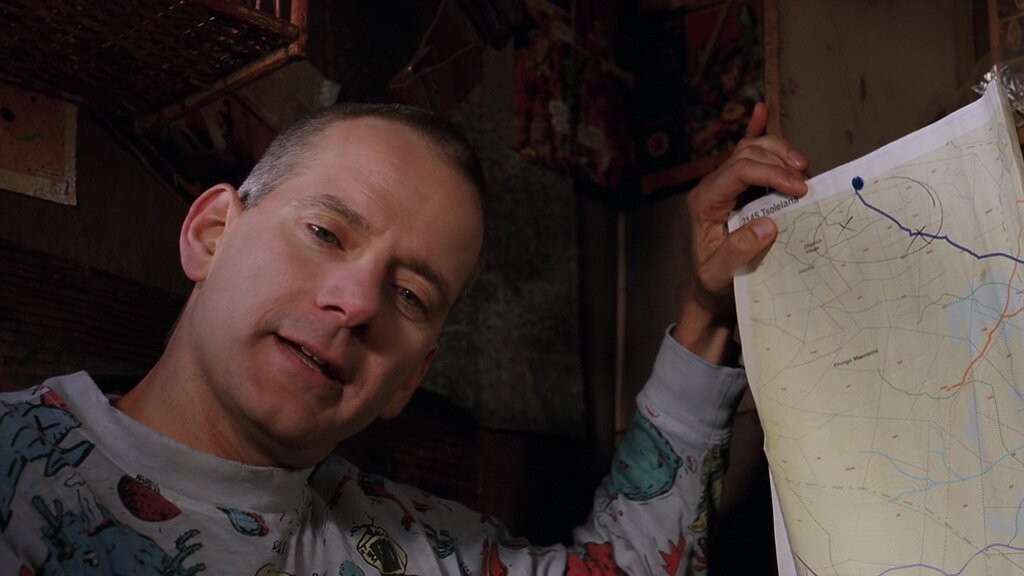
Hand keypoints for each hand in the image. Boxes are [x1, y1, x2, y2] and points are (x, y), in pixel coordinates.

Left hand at [673, 103, 808, 360]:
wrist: (707, 293)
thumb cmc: (713, 285)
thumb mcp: (720, 276)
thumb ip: (739, 251)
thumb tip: (768, 223)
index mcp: (704, 202)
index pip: (738, 171)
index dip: (771, 173)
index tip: (799, 189)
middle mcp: (712, 188)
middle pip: (747, 154)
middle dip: (779, 162)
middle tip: (805, 186)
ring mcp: (724, 186)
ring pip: (751, 150)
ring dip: (778, 151)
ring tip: (802, 168)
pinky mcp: (737, 190)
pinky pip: (747, 155)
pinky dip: (756, 132)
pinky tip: (760, 109)